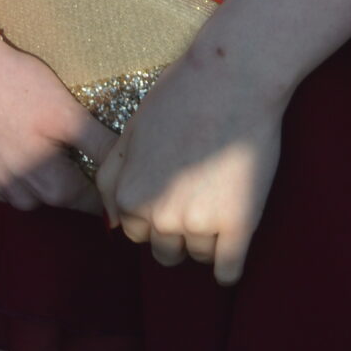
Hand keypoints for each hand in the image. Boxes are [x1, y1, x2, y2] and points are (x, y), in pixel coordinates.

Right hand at [0, 33, 107, 214]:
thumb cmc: (15, 86)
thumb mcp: (65, 112)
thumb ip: (98, 144)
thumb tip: (126, 167)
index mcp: (48, 185)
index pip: (90, 203)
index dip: (106, 191)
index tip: (119, 177)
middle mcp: (21, 194)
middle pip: (62, 199)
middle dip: (79, 183)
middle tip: (91, 154)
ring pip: (34, 194)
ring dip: (50, 179)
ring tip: (59, 147)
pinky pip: (12, 184)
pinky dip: (25, 172)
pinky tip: (26, 143)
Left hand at [95, 47, 283, 285]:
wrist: (233, 78)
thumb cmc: (179, 97)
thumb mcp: (130, 133)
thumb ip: (112, 180)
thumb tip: (112, 224)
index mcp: (131, 196)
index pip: (135, 232)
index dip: (153, 211)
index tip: (171, 189)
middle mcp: (160, 216)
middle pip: (165, 250)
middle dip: (177, 229)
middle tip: (197, 191)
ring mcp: (200, 224)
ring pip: (198, 255)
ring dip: (207, 236)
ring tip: (219, 194)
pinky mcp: (239, 226)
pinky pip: (228, 271)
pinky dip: (229, 264)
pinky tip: (233, 238)